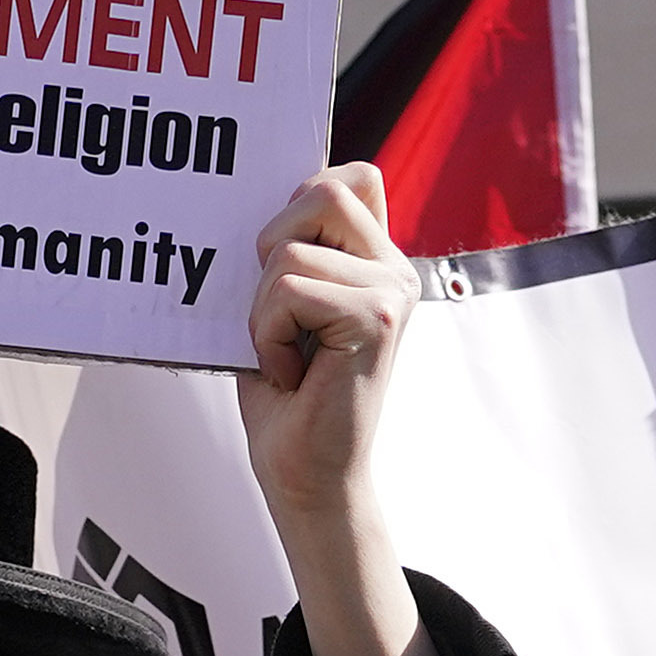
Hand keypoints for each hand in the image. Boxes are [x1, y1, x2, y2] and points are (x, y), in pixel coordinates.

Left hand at [232, 165, 440, 655]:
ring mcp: (393, 292)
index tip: (278, 261)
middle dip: (272, 249)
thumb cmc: (285, 398)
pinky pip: (290, 292)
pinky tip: (290, 373)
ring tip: (285, 354)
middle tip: (276, 314)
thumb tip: (259, 194)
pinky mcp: (378, 320)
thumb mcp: (282, 307)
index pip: (350, 177)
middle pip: (323, 191)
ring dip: (262, 310)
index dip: (301, 200)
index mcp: (377, 261)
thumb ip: (292, 250)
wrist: (304, 477)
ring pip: (290, 254)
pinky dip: (268, 335)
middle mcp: (395, 270)